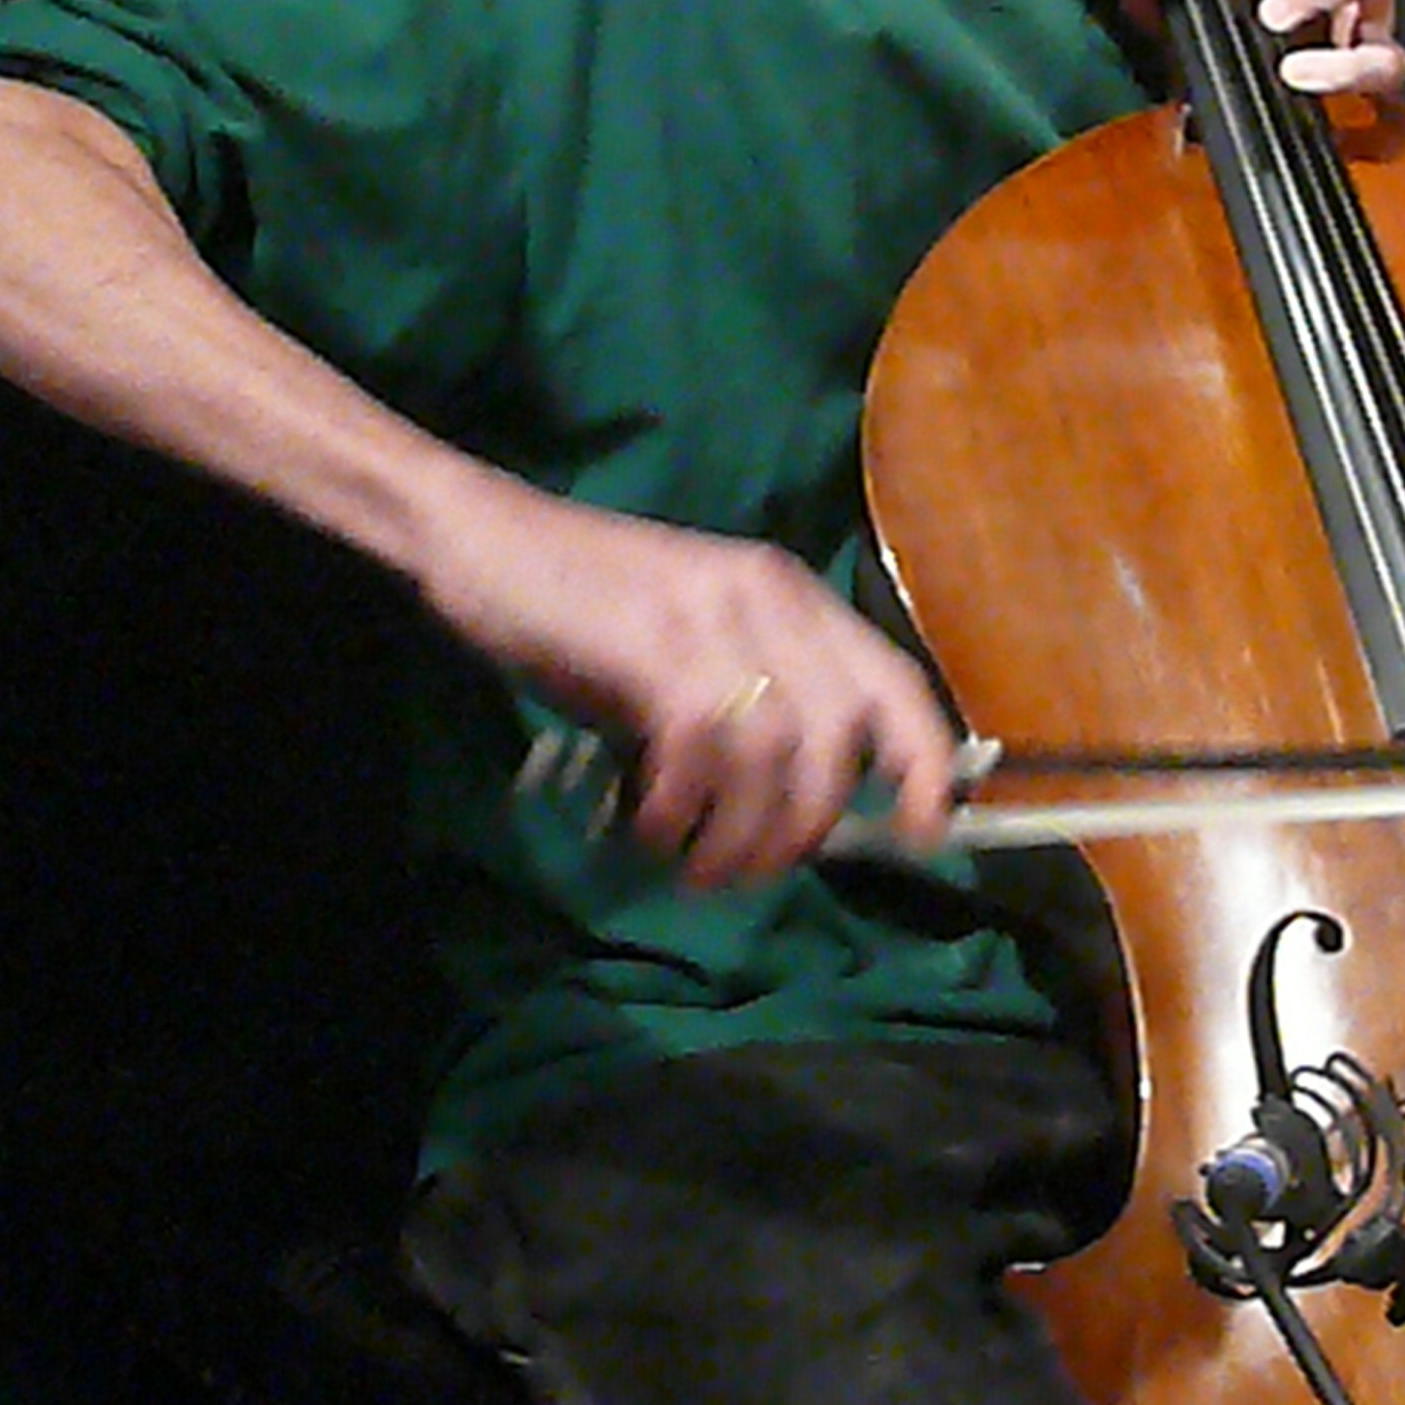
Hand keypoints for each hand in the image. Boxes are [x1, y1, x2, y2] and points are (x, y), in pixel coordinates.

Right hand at [416, 471, 959, 885]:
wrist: (478, 536)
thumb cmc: (582, 606)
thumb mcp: (689, 651)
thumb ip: (749, 712)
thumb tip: (791, 818)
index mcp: (792, 596)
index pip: (895, 682)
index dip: (926, 764)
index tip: (925, 836)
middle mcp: (770, 596)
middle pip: (840, 733)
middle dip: (806, 824)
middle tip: (750, 869)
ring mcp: (712, 614)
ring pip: (774, 751)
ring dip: (740, 833)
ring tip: (695, 865)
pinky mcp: (653, 639)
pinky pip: (703, 745)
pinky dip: (683, 806)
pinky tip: (650, 825)